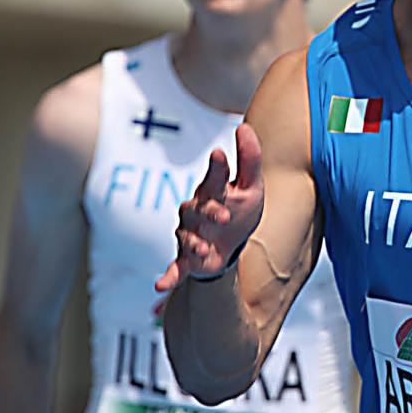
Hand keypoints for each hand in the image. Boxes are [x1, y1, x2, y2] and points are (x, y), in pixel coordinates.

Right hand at [155, 125, 263, 290]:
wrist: (231, 246)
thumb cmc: (239, 210)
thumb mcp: (252, 187)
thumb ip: (249, 159)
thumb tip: (244, 126)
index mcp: (213, 192)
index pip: (215, 177)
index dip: (217, 167)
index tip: (219, 154)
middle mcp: (197, 212)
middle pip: (198, 208)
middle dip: (210, 211)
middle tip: (225, 215)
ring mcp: (190, 236)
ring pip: (186, 237)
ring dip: (193, 243)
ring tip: (202, 248)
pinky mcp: (188, 260)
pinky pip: (174, 268)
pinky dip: (167, 276)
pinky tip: (159, 286)